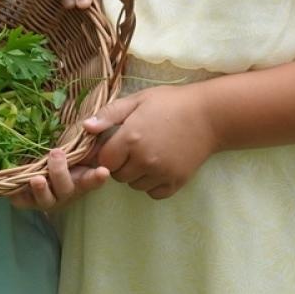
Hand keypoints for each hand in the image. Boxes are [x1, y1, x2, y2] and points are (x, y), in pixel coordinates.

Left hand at [10, 148, 110, 211]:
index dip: (97, 177)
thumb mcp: (72, 149)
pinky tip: (13, 190)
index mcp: (80, 180)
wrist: (36, 172)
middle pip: (66, 188)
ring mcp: (47, 199)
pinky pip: (22, 201)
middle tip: (56, 153)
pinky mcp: (27, 202)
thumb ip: (79, 141)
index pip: (93, 179)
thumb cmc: (62, 157)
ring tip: (36, 179)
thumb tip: (87, 123)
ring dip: (42, 189)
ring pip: (46, 199)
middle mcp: (66, 192)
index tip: (103, 171)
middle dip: (60, 172)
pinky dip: (18, 196)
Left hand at [84, 86, 217, 199]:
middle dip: (121, 164)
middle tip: (133, 148)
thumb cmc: (171, 103)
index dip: (106, 153)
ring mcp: (161, 173)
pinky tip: (159, 166)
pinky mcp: (176, 182)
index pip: (104, 160)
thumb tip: (85, 127)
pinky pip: (154, 193)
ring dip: (136, 175)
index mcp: (131, 138)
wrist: (209, 115)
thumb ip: (110, 114)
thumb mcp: (138, 100)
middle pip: (118, 175)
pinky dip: (153, 184)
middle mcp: (144, 159)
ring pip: (135, 185)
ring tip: (148, 155)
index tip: (115, 144)